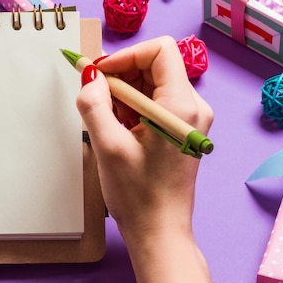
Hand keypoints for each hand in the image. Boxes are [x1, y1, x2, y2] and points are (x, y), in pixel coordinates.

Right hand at [76, 36, 212, 243]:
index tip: (99, 73)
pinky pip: (154, 102)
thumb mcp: (107, 147)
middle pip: (155, 65)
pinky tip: (116, 128)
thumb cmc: (138, 195)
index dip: (125, 55)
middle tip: (94, 96)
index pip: (160, 50)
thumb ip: (94, 104)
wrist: (159, 232)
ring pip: (152, 84)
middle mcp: (193, 107)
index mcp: (181, 107)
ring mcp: (188, 119)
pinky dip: (131, 107)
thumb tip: (89, 74)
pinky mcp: (180, 130)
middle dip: (120, 75)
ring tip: (105, 119)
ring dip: (123, 93)